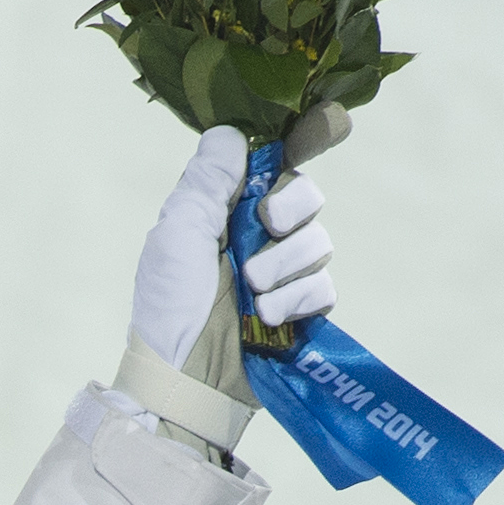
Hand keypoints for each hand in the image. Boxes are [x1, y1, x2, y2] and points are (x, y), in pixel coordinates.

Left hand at [131, 118, 340, 372]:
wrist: (184, 380)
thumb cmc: (170, 308)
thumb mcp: (178, 235)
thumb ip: (207, 183)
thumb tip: (230, 132)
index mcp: (226, 211)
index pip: (275, 162)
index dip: (306, 139)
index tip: (332, 124)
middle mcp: (257, 236)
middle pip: (306, 195)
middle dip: (290, 209)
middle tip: (264, 226)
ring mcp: (282, 274)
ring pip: (318, 241)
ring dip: (283, 265)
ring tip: (251, 293)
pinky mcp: (300, 310)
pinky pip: (324, 286)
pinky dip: (296, 299)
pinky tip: (267, 317)